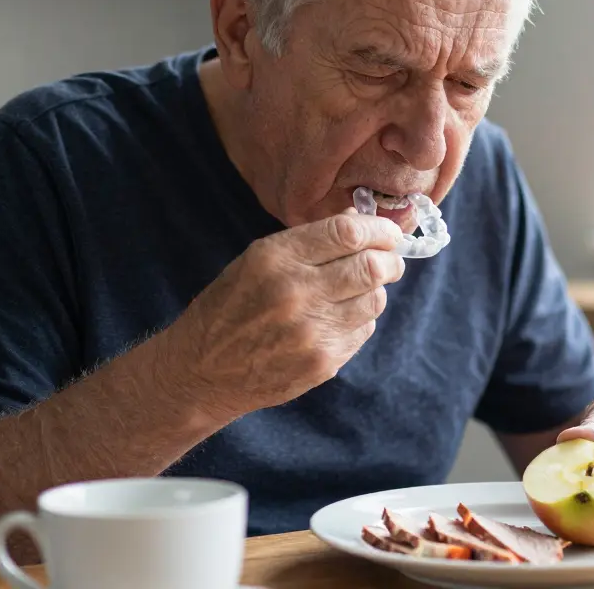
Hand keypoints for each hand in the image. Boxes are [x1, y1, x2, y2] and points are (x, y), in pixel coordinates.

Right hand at [166, 209, 405, 418]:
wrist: (203, 371)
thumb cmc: (231, 308)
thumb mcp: (255, 261)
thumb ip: (308, 242)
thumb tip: (362, 223)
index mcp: (275, 258)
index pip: (347, 232)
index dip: (379, 230)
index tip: (388, 233)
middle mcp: (294, 292)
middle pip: (371, 266)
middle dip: (390, 260)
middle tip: (389, 261)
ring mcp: (311, 331)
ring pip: (374, 300)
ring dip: (374, 291)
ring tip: (356, 292)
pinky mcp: (322, 361)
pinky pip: (362, 331)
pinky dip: (358, 321)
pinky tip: (335, 321)